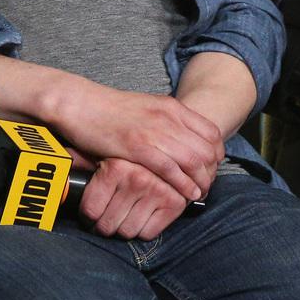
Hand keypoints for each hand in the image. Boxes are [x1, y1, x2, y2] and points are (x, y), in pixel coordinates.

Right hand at [42, 79, 225, 202]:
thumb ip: (167, 121)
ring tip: (200, 194)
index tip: (212, 167)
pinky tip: (186, 195)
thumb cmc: (110, 110)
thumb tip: (183, 140)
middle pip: (207, 149)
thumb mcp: (147, 108)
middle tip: (208, 185)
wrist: (81, 104)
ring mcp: (154, 132)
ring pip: (193, 161)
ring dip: (201, 182)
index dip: (217, 154)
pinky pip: (171, 170)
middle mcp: (168, 118)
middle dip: (212, 172)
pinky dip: (183, 185)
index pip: (211, 132)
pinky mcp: (138, 148)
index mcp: (172, 107)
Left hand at [78, 158, 186, 239]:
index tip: (90, 215)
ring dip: (122, 228)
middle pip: (107, 226)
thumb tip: (59, 168)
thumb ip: (79, 161)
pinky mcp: (173, 204)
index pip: (90, 212)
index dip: (86, 218)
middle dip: (102, 226)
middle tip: (104, 220)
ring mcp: (157, 192)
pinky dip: (142, 230)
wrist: (169, 153)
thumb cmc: (126, 156)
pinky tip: (140, 216)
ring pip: (126, 232)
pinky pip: (147, 233)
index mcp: (116, 168)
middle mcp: (137, 179)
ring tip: (121, 217)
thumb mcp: (101, 153)